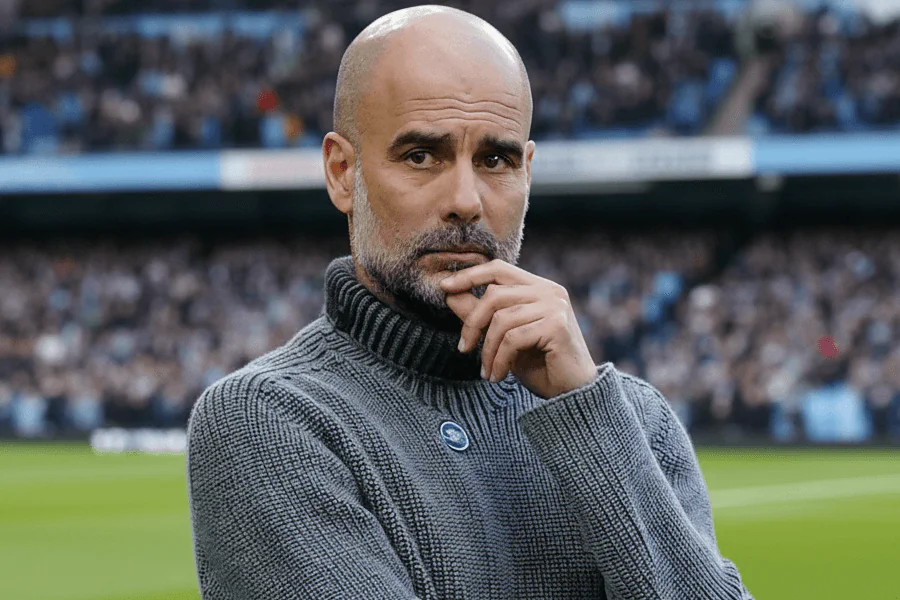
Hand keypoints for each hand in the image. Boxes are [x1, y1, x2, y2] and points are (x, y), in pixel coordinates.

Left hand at [439, 259, 596, 398]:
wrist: (572, 393)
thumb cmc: (539, 364)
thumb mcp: (503, 337)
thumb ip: (480, 315)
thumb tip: (450, 295)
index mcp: (537, 287)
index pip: (498, 269)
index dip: (470, 276)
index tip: (444, 288)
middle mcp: (549, 291)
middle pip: (494, 295)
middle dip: (472, 324)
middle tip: (463, 349)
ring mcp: (555, 306)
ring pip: (501, 319)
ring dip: (487, 349)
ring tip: (487, 370)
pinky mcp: (557, 325)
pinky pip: (513, 338)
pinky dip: (500, 359)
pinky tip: (498, 375)